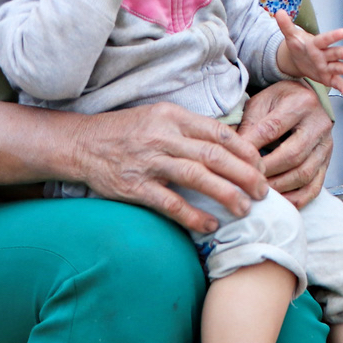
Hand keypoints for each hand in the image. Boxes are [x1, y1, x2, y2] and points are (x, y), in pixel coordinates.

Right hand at [68, 100, 268, 234]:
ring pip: (197, 177)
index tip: (261, 166)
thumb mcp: (159, 119)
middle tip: (263, 191)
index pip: (219, 133)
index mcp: (173, 117)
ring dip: (226, 195)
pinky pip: (170, 203)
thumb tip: (228, 147)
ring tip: (244, 209)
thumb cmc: (125, 132)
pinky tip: (210, 225)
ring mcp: (148, 161)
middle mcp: (163, 136)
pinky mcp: (134, 186)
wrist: (80, 144)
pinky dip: (193, 215)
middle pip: (215, 156)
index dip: (245, 151)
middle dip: (245, 175)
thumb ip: (190, 130)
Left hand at [236, 80, 335, 208]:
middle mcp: (319, 125)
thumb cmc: (279, 101)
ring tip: (258, 192)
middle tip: (246, 180)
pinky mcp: (327, 163)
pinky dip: (295, 199)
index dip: (252, 147)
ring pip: (304, 174)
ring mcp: (326, 146)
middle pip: (292, 155)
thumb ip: (249, 124)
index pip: (273, 129)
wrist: (304, 101)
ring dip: (279, 187)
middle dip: (266, 171)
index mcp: (302, 103)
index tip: (234, 159)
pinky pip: (314, 188)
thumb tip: (234, 152)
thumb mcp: (261, 102)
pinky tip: (279, 201)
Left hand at [274, 11, 342, 97]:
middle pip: (335, 53)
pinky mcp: (329, 77)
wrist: (301, 59)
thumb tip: (278, 12)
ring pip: (338, 67)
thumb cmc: (299, 46)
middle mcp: (326, 54)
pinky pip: (337, 82)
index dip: (334, 36)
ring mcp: (328, 66)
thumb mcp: (291, 36)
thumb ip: (286, 25)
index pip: (325, 39)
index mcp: (317, 43)